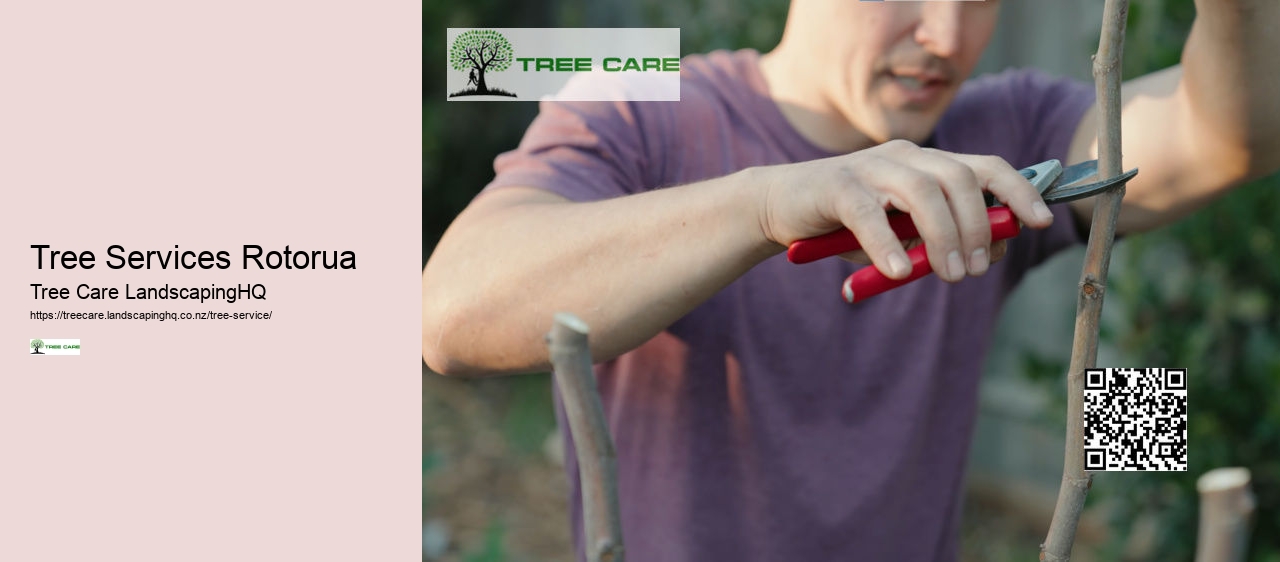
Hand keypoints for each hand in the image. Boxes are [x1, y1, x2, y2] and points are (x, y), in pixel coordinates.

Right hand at [753, 139, 1055, 280]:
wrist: (778, 206)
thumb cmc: (845, 225)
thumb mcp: (899, 234)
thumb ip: (938, 239)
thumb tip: (988, 253)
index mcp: (925, 163)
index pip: (984, 166)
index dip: (1018, 191)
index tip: (1041, 222)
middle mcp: (903, 156)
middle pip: (960, 178)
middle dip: (979, 225)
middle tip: (975, 270)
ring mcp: (869, 166)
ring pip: (923, 192)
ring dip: (945, 236)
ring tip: (949, 275)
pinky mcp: (835, 185)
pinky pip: (869, 214)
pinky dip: (889, 245)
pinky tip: (900, 272)